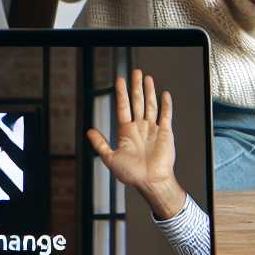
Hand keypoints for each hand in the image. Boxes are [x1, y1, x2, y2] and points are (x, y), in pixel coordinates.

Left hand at [85, 69, 184, 219]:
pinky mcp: (165, 133)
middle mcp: (139, 127)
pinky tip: (164, 94)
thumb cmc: (131, 174)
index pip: (123, 106)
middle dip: (136, 87)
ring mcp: (152, 129)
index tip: (120, 80)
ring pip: (150, 105)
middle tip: (135, 72)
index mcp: (126, 131)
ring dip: (149, 92)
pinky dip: (166, 105)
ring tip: (147, 78)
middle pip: (137, 102)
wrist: (150, 182)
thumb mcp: (111, 158)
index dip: (121, 93)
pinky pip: (166, 116)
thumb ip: (100, 144)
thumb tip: (88, 131)